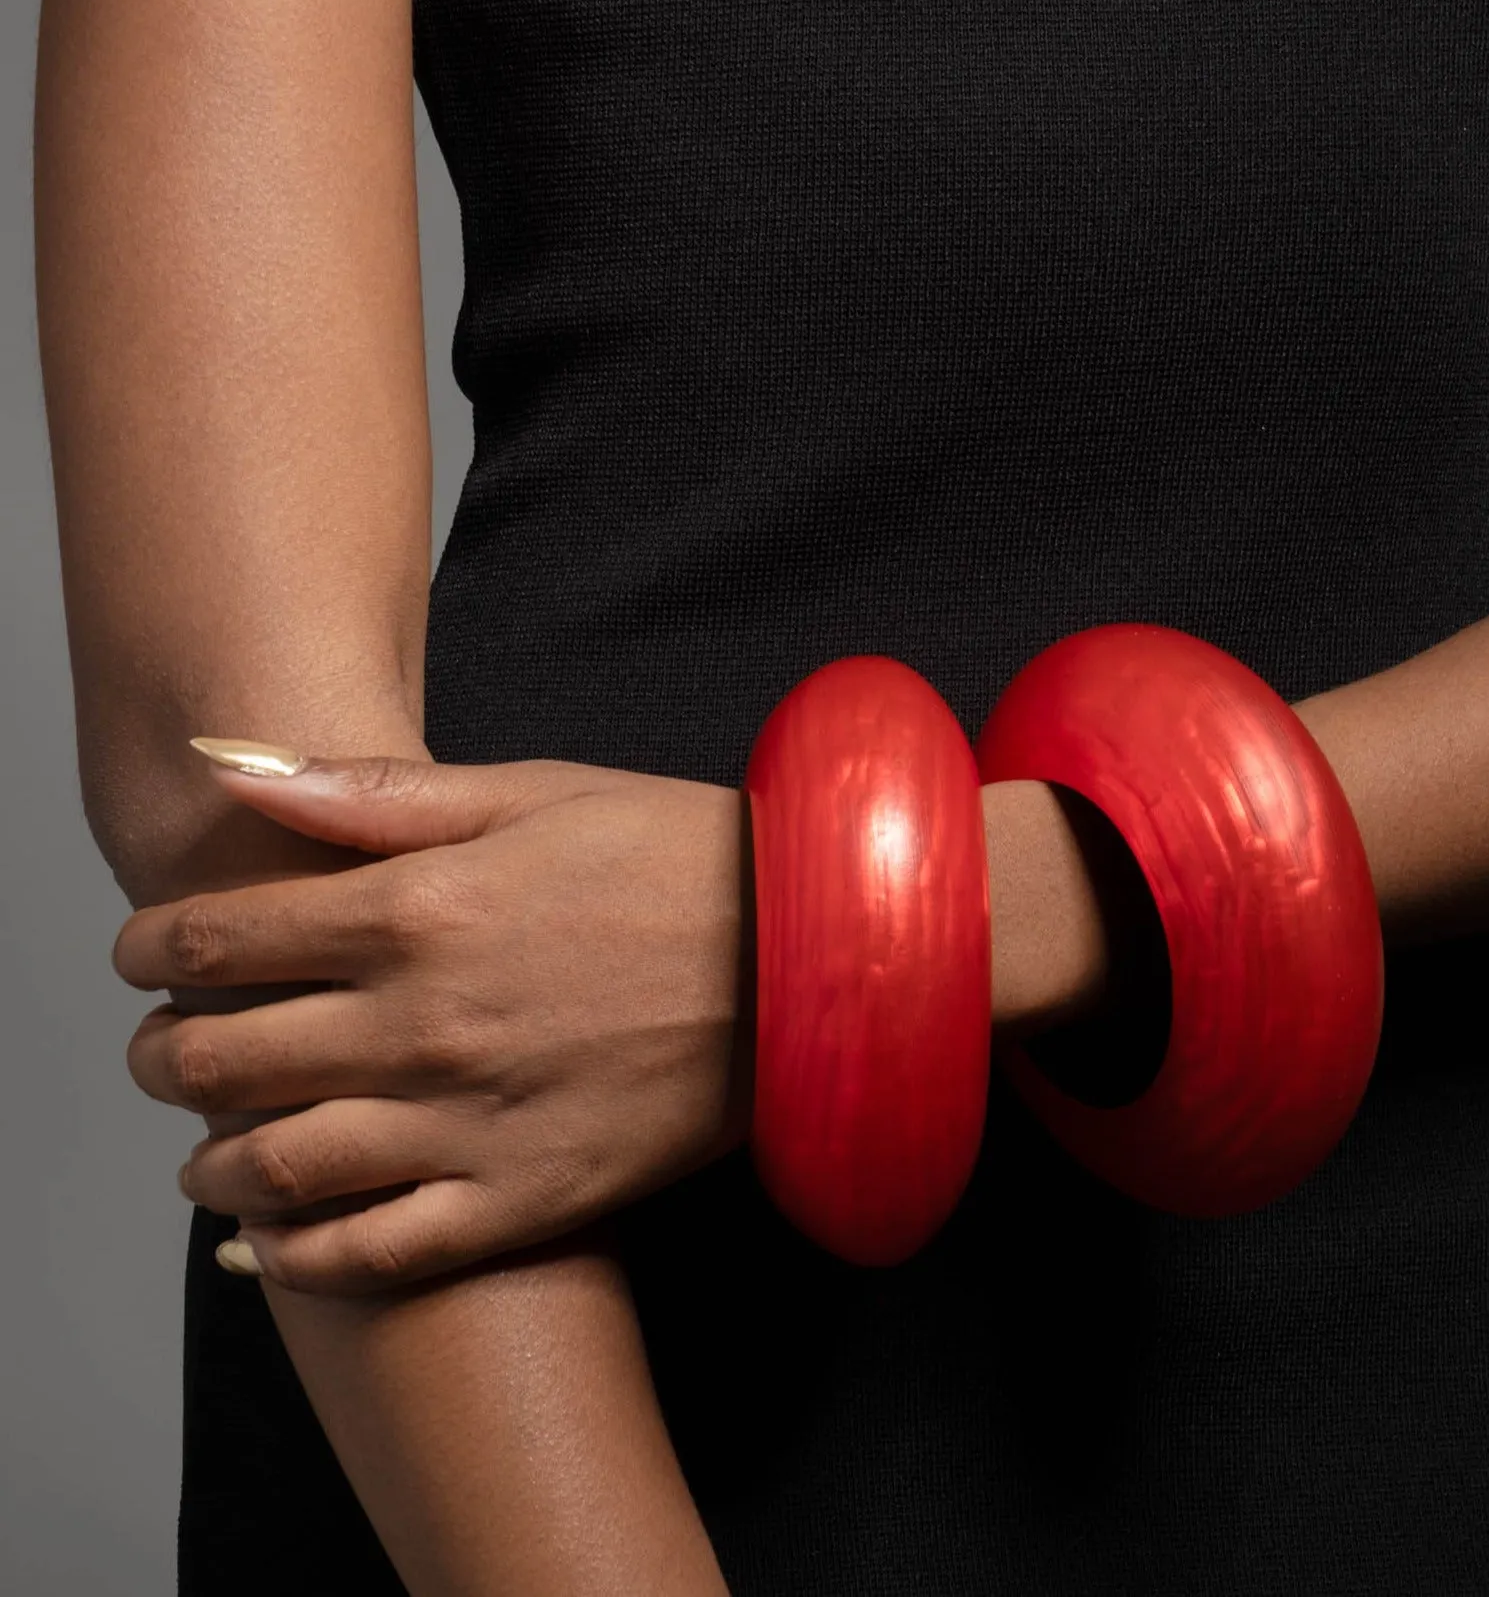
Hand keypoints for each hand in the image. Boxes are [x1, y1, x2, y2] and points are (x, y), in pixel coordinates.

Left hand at [113, 747, 753, 1294]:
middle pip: (226, 1057)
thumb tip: (232, 762)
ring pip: (279, 1167)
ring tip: (202, 1152)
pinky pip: (377, 1253)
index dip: (154, 948)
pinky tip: (266, 1245)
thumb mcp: (529, 790)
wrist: (812, 957)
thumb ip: (371, 791)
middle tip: (159, 1049)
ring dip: (209, 1164)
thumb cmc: (674, 855)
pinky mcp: (523, 1199)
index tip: (142, 954)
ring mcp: (471, 1122)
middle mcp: (426, 1023)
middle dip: (162, 1054)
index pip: (225, 938)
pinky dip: (298, 1259)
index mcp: (420, 910)